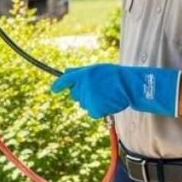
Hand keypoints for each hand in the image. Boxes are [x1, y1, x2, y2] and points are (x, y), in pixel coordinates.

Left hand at [50, 63, 179, 118]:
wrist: (128, 86)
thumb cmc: (113, 75)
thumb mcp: (95, 69)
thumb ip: (79, 72)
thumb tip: (65, 71)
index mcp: (83, 75)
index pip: (65, 80)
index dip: (58, 85)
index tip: (53, 89)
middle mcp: (83, 87)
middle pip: (75, 94)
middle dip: (81, 92)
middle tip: (96, 88)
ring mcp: (88, 99)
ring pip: (83, 103)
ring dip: (91, 100)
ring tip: (104, 94)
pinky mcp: (94, 109)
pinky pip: (91, 111)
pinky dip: (97, 109)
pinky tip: (106, 102)